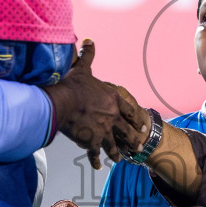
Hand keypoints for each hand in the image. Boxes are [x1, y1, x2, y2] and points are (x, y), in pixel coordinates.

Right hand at [43, 40, 147, 168]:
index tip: (142, 125)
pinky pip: (95, 153)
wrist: (63, 102)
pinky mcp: (92, 141)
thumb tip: (89, 40)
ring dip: (117, 153)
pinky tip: (97, 166)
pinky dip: (96, 160)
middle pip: (127, 131)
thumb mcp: (83, 68)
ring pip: (115, 145)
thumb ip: (88, 55)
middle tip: (139, 146)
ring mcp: (104, 130)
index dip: (136, 118)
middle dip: (133, 140)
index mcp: (113, 99)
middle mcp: (112, 117)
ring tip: (118, 159)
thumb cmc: (72, 85)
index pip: (130, 110)